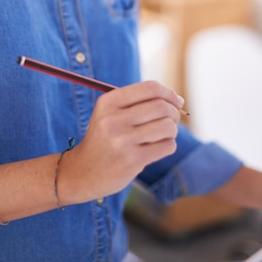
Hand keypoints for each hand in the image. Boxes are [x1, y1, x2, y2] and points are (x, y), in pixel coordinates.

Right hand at [58, 80, 183, 203]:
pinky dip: (168, 145)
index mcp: (108, 102)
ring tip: (163, 134)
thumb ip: (139, 102)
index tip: (176, 102)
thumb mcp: (110, 113)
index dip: (169, 93)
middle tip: (173, 119)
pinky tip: (156, 148)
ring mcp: (123, 141)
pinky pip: (167, 146)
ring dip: (172, 130)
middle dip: (174, 112)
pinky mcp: (133, 160)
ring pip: (167, 126)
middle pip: (161, 106)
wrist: (83, 172)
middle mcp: (113, 119)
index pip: (150, 88)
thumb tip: (178, 100)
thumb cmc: (105, 138)